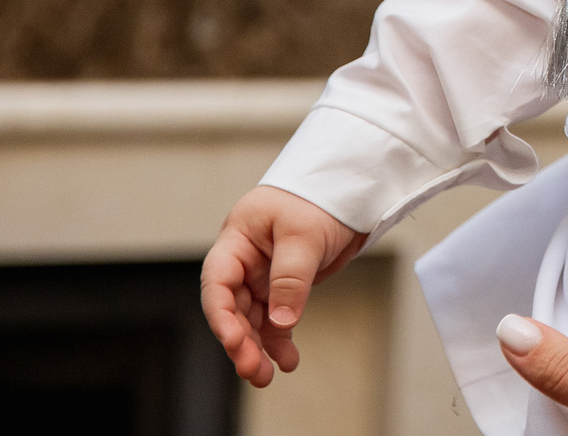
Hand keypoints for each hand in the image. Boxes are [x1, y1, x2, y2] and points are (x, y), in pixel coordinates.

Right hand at [200, 185, 366, 385]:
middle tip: (252, 369)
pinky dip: (279, 340)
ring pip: (252, 320)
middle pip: (232, 308)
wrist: (350, 192)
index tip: (233, 341)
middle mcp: (245, 261)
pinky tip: (286, 360)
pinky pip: (276, 319)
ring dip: (258, 347)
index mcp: (238, 240)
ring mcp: (264, 276)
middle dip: (240, 341)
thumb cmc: (319, 199)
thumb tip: (281, 322)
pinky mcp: (285, 286)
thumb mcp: (304, 235)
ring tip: (267, 375)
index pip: (218, 282)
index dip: (221, 315)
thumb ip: (290, 278)